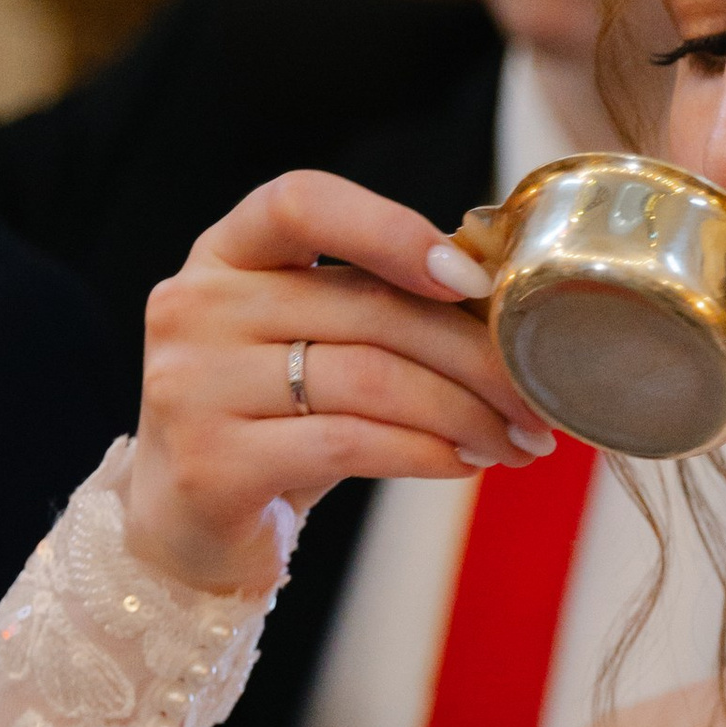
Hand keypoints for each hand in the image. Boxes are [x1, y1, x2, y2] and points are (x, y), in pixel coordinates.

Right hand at [126, 170, 553, 595]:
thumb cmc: (271, 421)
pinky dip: (425, 453)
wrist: (188, 525)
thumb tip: (503, 303)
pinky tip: (465, 463)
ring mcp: (192, 386)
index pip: (300, 202)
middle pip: (368, 308)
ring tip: (516, 440)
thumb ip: (376, 302)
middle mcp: (195, 306)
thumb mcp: (310, 342)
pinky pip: (349, 444)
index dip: (391, 230)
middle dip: (475, 355)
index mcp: (224, 253)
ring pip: (370, 381)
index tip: (471, 279)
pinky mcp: (211, 464)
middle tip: (537, 395)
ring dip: (465, 413)